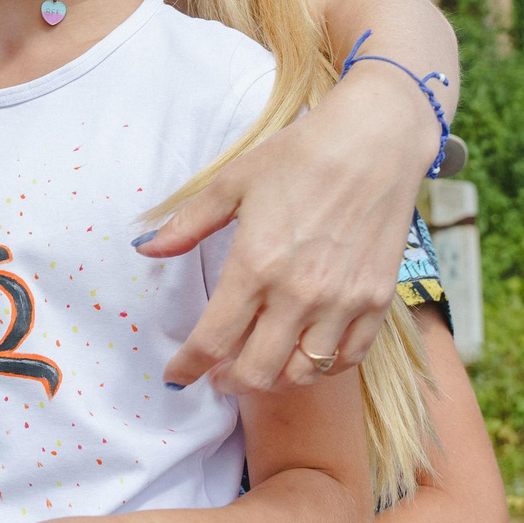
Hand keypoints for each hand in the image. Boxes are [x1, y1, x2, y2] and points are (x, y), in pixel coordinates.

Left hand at [141, 99, 418, 392]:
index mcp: (255, 264)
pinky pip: (348, 359)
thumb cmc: (300, 155)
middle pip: (256, 372)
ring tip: (261, 363)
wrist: (374, 140)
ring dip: (275, 379)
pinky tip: (306, 353)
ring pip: (302, 374)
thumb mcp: (233, 182)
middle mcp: (298, 293)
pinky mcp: (376, 300)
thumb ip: (188, 223)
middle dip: (228, 382)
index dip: (187, 368)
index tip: (176, 376)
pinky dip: (323, 367)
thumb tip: (147, 248)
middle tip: (218, 374)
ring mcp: (341, 301)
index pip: (212, 341)